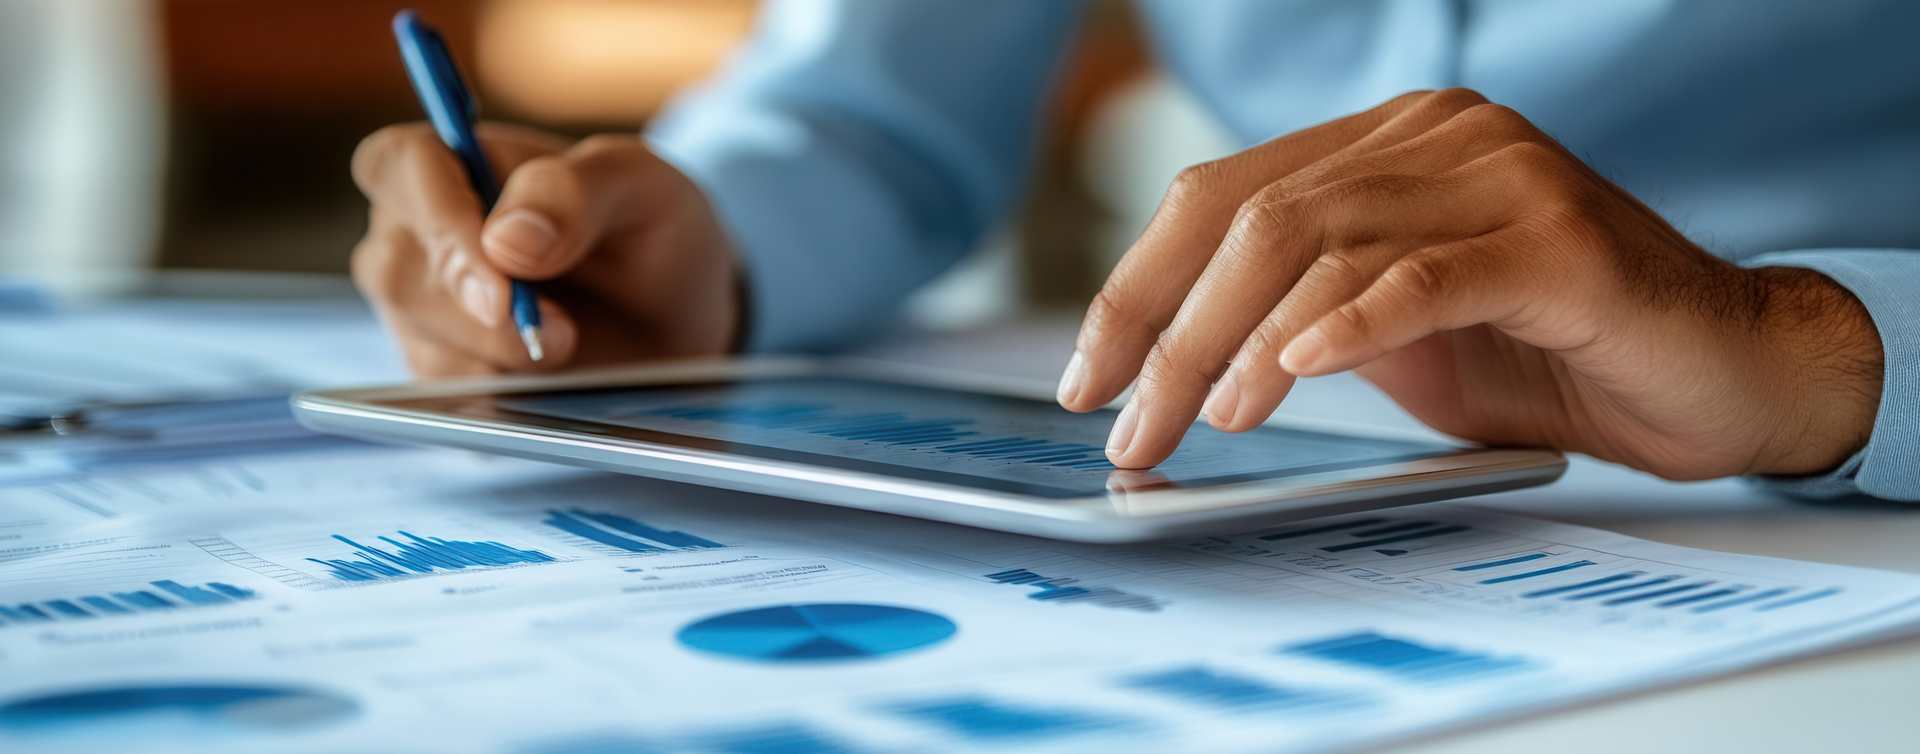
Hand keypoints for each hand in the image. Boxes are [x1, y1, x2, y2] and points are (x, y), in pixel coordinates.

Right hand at [350, 123, 739, 376]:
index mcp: (450, 161)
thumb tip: (506, 239)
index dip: (438, 221)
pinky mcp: (436, 369)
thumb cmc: (643, 229)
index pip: (399, 166)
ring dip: (496, 356)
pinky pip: (439, 395)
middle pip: (397, 269)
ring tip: (568, 348)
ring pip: (418, 339)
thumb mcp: (638, 187)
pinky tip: (546, 385)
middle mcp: (414, 230)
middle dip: (477, 312)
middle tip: (559, 332)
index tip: (501, 282)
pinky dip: (497, 395)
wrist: (669, 316)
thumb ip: (573, 193)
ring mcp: (416, 305)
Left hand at [1058, 89, 1882, 479]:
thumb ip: (1308, 316)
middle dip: (1168, 329)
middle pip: (1252, 217)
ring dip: (1238, 344)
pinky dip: (1345, 326)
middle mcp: (1436, 137)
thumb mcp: (1403, 336)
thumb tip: (1183, 363)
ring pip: (1318, 243)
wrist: (1725, 374)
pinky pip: (1421, 276)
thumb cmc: (1558, 359)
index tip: (1089, 376)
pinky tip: (1290, 375)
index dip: (1137, 286)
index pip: (1221, 196)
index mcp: (1388, 146)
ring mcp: (1499, 177)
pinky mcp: (1553, 240)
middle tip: (1128, 426)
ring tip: (1201, 423)